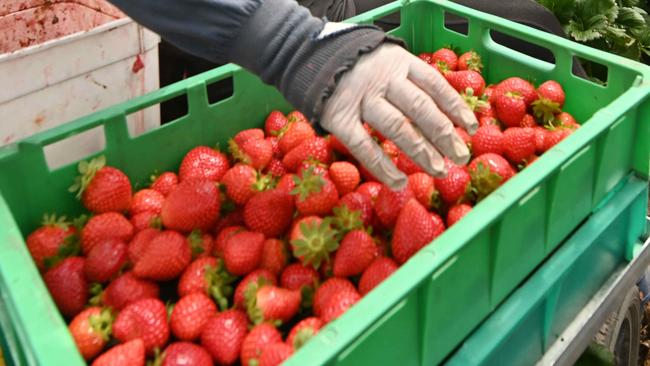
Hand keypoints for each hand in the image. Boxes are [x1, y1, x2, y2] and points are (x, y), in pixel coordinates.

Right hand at [320, 43, 477, 188]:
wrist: (310, 56)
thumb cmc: (358, 65)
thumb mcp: (388, 59)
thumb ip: (410, 79)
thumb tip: (448, 111)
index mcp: (399, 61)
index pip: (434, 84)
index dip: (455, 107)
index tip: (471, 128)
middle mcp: (383, 78)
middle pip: (420, 108)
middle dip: (444, 134)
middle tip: (460, 157)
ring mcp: (360, 98)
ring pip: (396, 127)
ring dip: (420, 151)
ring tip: (439, 171)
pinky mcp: (338, 118)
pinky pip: (363, 145)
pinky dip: (382, 166)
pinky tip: (399, 181)